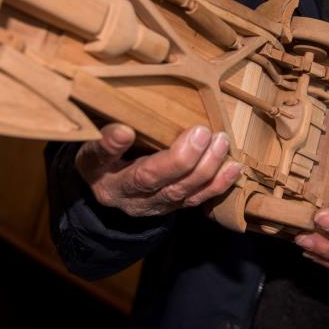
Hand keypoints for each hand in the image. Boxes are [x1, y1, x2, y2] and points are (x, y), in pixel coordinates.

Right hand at [75, 123, 242, 217]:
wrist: (114, 189)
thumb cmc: (106, 156)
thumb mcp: (95, 142)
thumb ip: (104, 132)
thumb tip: (121, 121)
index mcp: (98, 172)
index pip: (99, 158)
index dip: (111, 146)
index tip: (123, 130)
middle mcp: (124, 194)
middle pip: (149, 179)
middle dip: (179, 158)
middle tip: (201, 133)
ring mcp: (150, 205)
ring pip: (179, 191)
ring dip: (205, 167)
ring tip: (220, 142)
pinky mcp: (172, 206)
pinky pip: (196, 199)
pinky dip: (218, 183)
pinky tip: (233, 166)